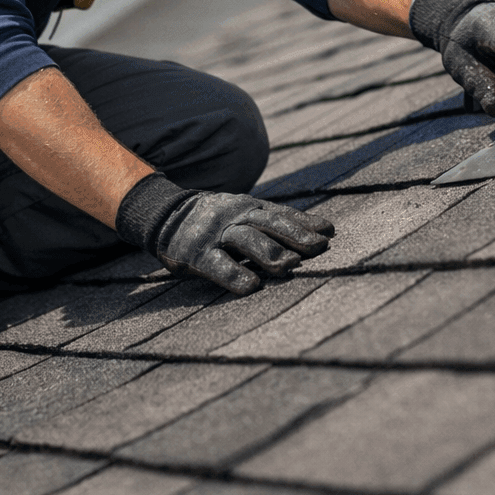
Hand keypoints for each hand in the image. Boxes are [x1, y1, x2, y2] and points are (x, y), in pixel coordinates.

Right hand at [115, 174, 333, 293]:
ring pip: (245, 240)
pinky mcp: (196, 254)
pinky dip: (234, 275)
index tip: (329, 232)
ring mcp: (215, 234)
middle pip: (268, 224)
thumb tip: (324, 231)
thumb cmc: (216, 220)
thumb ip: (275, 221)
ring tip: (291, 266)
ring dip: (269, 253)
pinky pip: (217, 264)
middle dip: (294, 235)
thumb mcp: (243, 212)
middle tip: (319, 248)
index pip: (280, 213)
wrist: (165, 214)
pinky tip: (251, 287)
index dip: (304, 222)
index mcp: (248, 207)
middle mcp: (234, 216)